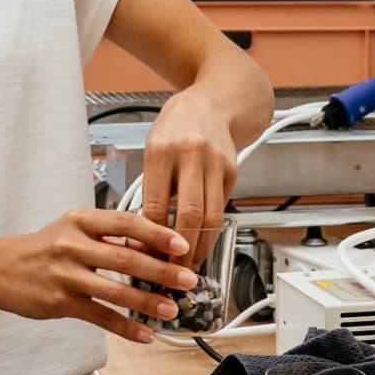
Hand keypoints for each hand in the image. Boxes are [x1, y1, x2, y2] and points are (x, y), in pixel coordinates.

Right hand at [0, 209, 200, 342]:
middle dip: (161, 270)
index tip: (182, 245)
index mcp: (80, 220)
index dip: (157, 233)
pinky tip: (146, 334)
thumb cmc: (42, 248)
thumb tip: (152, 249)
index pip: (126, 222)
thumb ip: (107, 236)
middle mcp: (73, 244)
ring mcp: (66, 274)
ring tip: (172, 309)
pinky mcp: (60, 302)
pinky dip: (126, 327)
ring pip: (115, 290)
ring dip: (148, 302)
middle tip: (188, 280)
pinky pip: (99, 316)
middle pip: (125, 257)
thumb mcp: (71, 228)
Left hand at [140, 94, 238, 268]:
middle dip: (181, 250)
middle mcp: (191, 155)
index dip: (151, 237)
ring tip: (188, 266)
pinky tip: (202, 243)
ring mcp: (216, 163)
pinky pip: (222, 208)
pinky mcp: (232, 171)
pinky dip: (212, 231)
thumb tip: (141, 230)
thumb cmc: (177, 124)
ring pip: (211, 216)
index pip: (156, 205)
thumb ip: (151, 184)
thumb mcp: (152, 146)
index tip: (145, 257)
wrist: (215, 101)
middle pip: (189, 214)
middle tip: (172, 273)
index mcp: (162, 150)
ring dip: (201, 247)